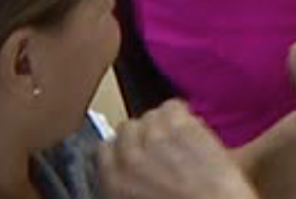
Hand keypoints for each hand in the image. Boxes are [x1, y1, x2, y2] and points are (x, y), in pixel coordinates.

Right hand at [99, 103, 257, 198]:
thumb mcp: (138, 198)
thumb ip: (127, 183)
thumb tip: (130, 171)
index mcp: (115, 183)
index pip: (103, 149)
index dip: (121, 148)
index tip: (134, 150)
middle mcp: (129, 157)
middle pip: (126, 128)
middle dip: (142, 135)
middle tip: (161, 146)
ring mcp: (155, 139)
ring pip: (149, 115)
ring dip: (162, 123)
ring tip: (178, 138)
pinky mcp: (182, 127)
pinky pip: (172, 106)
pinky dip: (181, 114)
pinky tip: (191, 128)